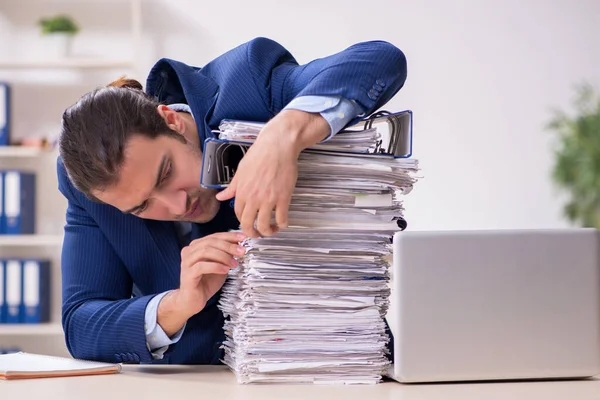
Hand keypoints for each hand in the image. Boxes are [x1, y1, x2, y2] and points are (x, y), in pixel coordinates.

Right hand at [157, 231, 245, 335]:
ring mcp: (187, 262)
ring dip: (223, 256)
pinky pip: (201, 266)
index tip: (243, 237)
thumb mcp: (220, 265)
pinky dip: (216, 266)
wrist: (193, 301)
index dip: (229, 236)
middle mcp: (189, 251)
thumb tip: (239, 245)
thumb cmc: (206, 282)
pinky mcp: (187, 274)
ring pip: (206, 252)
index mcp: (197, 246)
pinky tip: (225, 270)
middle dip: (228, 246)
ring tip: (234, 264)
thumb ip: (226, 255)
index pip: (214, 236)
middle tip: (242, 252)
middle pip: (210, 242)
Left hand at [216, 109, 329, 237]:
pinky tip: (283, 223)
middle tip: (257, 234)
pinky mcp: (283, 198)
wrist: (277, 146)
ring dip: (268, 232)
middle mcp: (253, 198)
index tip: (249, 222)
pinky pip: (282, 218)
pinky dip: (282, 224)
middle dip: (252, 233)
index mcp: (242, 192)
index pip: (238, 214)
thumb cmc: (259, 154)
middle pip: (249, 224)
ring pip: (265, 225)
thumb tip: (220, 197)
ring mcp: (268, 199)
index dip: (243, 221)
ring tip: (271, 230)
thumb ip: (232, 187)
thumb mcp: (241, 170)